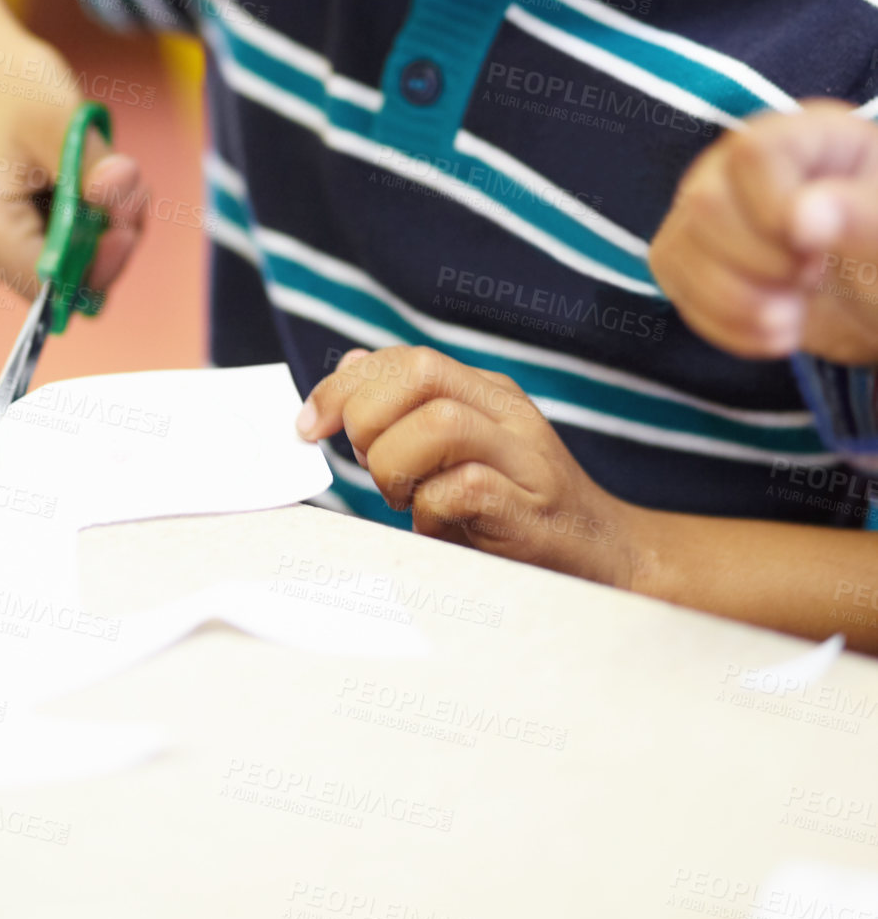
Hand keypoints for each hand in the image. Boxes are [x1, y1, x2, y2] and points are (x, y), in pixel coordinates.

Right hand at [0, 0, 146, 303]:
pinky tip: (68, 177)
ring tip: (100, 171)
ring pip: (46, 262)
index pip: (55, 284)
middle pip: (53, 279)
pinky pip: (28, 244)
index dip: (102, 260)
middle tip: (131, 189)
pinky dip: (59, 219)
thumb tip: (126, 200)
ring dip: (84, 226)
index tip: (132, 217)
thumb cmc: (2, 76)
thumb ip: (96, 172)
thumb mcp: (61, 120)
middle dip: (100, 240)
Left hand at [296, 346, 643, 585]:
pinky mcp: (531, 512)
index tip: (309, 426)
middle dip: (366, 419)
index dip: (344, 387)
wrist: (608, 559)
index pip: (405, 359)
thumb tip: (353, 367)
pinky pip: (464, 488)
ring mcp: (525, 460)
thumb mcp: (462, 451)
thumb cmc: (518, 511)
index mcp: (487, 393)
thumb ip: (410, 411)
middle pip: (418, 374)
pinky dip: (432, 509)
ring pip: (437, 423)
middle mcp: (508, 415)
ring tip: (403, 499)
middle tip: (367, 467)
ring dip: (395, 466)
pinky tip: (437, 526)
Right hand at [649, 101, 877, 363]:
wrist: (876, 301)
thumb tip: (803, 217)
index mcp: (807, 136)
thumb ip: (862, 215)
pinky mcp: (692, 249)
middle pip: (705, 203)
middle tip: (813, 276)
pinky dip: (721, 322)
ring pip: (678, 246)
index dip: (774, 211)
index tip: (817, 250)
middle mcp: (743, 161)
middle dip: (761, 263)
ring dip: (738, 301)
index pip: (753, 154)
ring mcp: (710, 203)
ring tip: (793, 313)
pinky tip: (770, 331)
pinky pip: (672, 280)